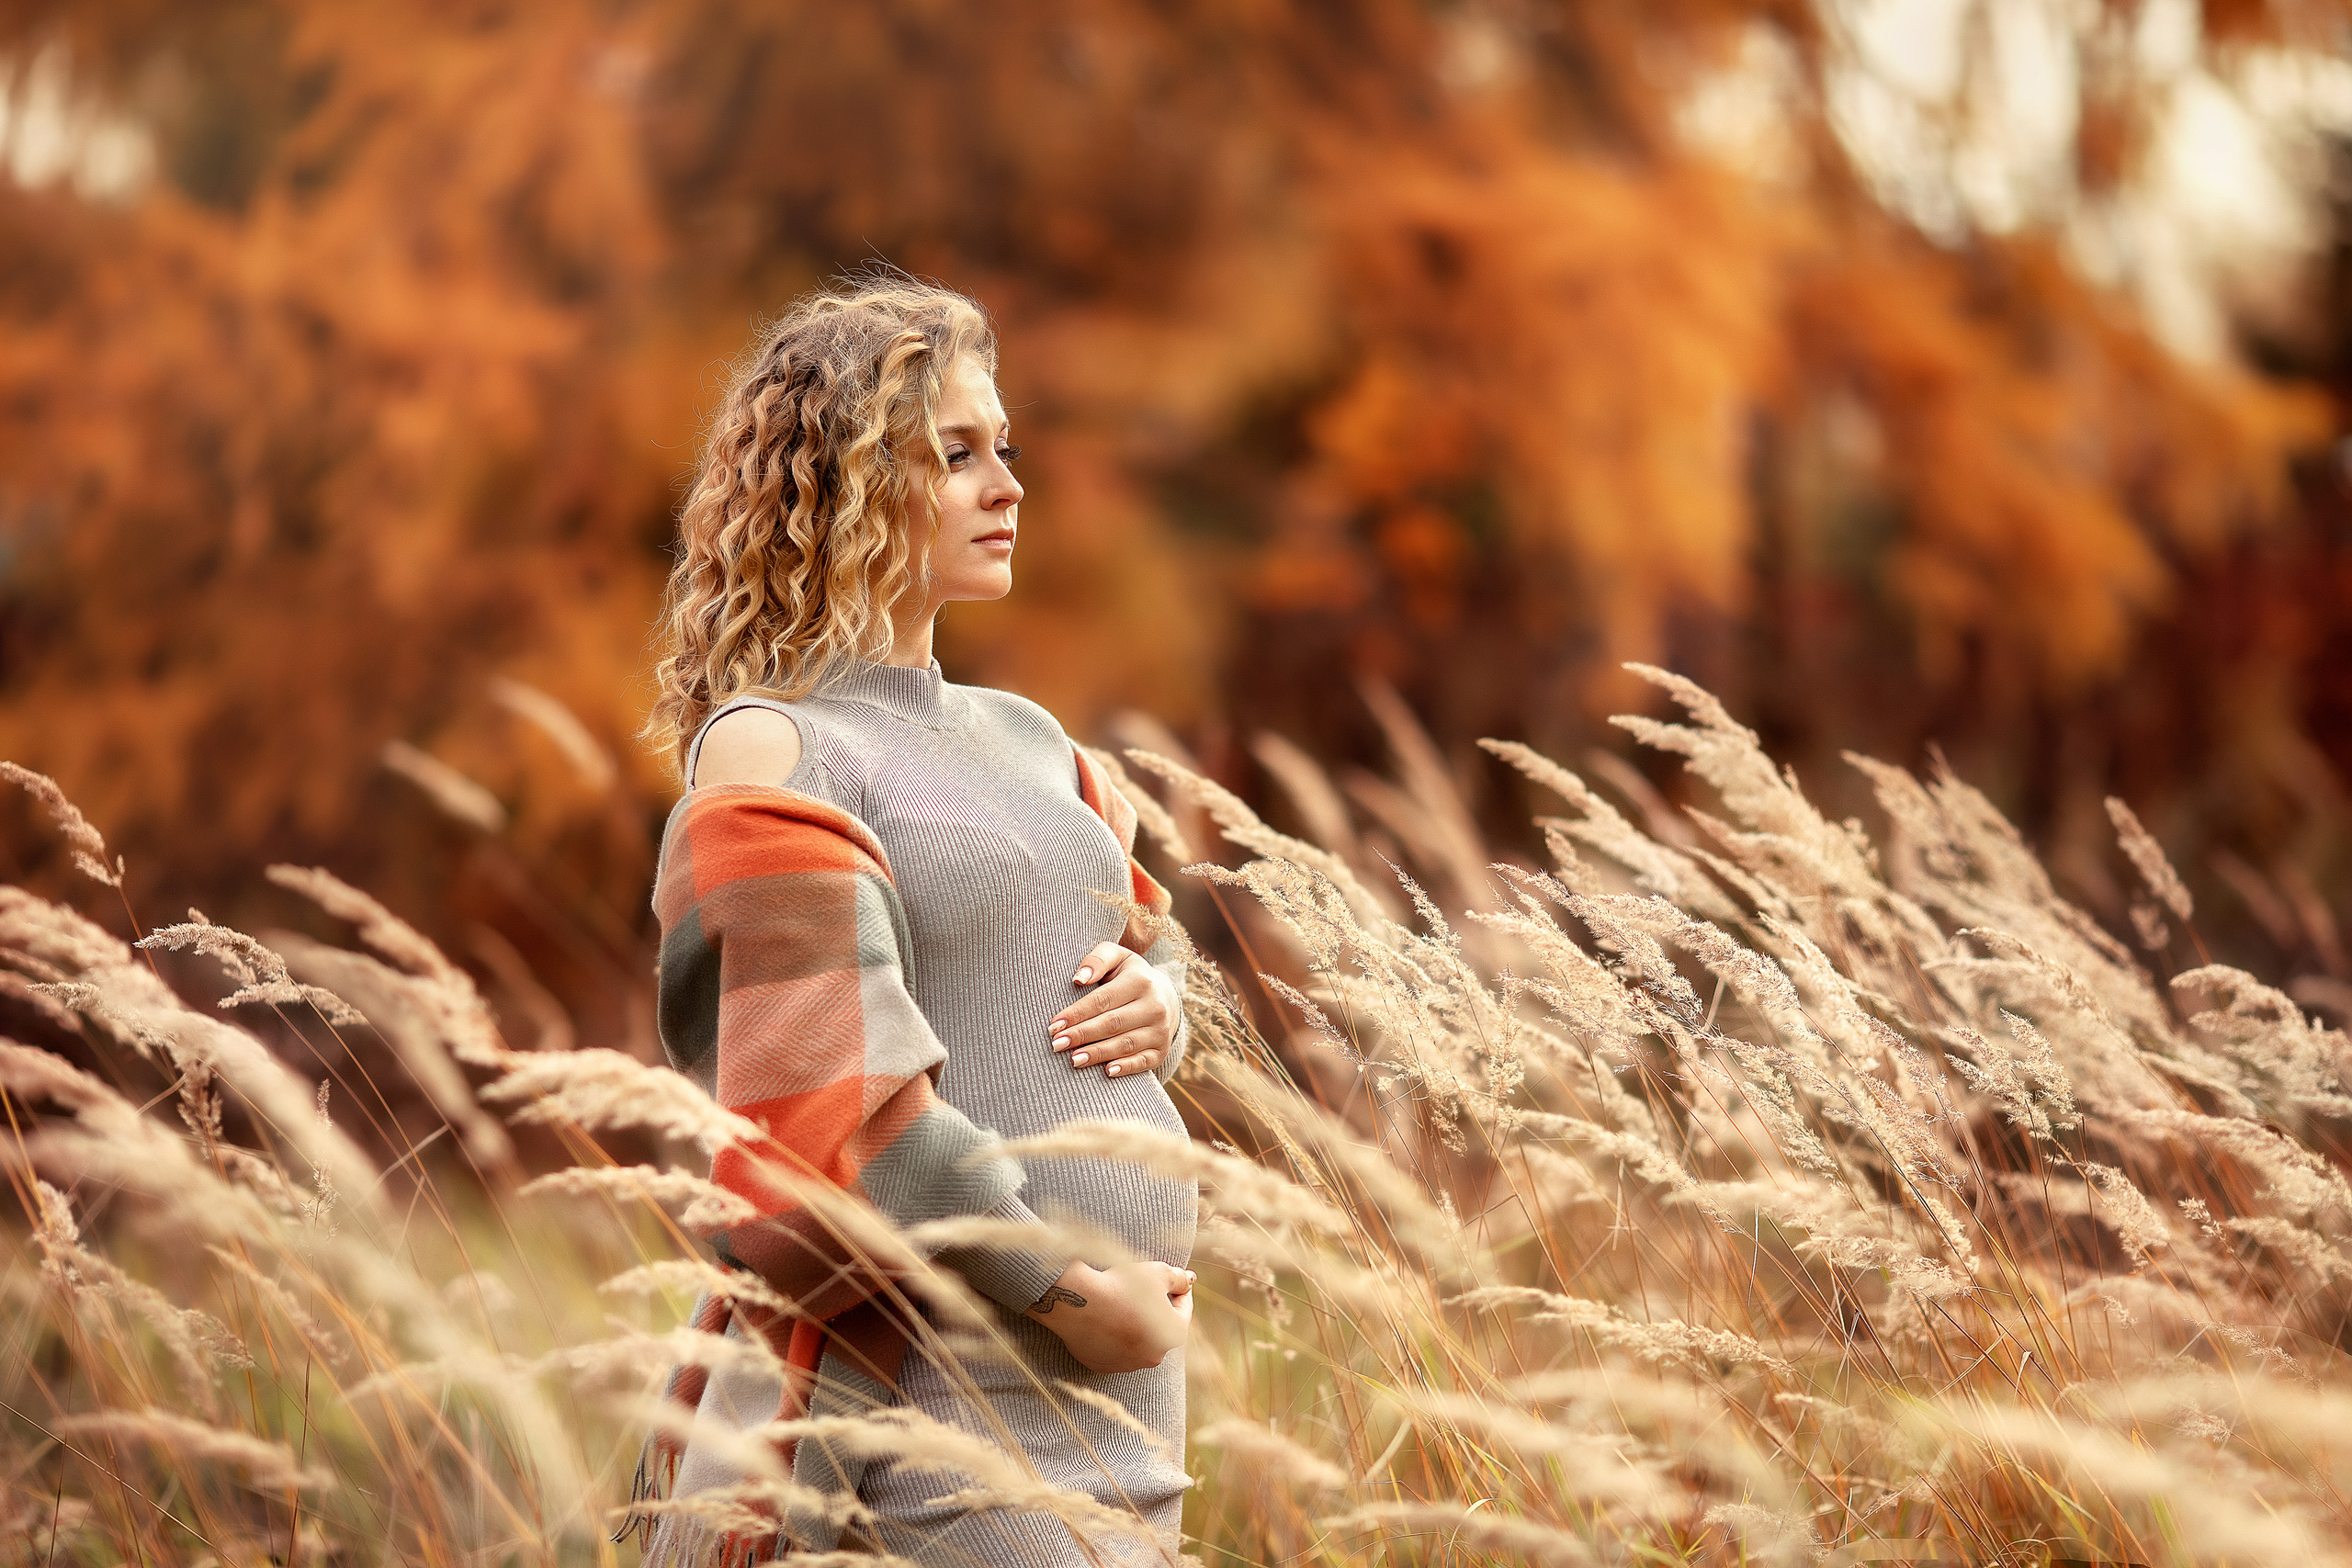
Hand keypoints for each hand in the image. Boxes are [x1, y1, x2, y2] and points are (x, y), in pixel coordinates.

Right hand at [1025, 1260, 1193, 1373]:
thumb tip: (1190, 1280)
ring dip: (1134, 1325)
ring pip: (1137, 1341)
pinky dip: (1112, 1337)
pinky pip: (1113, 1349)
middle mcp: (1154, 1356)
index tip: (1168, 1278)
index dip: (1177, 1289)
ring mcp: (1127, 1365)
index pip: (1183, 1308)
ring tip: (1120, 1303)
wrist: (1077, 1299)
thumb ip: (1179, 1278)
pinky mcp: (1103, 1366)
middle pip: (1161, 1328)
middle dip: (1155, 1309)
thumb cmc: (1122, 1283)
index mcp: (1174, 1335)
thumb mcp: (1157, 1272)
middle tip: (1141, 1289)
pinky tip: (1104, 1318)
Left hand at [1050, 942, 1176, 1078]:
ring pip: (1125, 1044)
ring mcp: (1161, 1030)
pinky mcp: (1161, 1050)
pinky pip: (1143, 1062)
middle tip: (1057, 1045)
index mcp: (1141, 981)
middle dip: (1082, 1035)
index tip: (1054, 1025)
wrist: (1165, 997)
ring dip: (1098, 1054)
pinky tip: (1107, 1072)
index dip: (1076, 1013)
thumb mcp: (1117, 957)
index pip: (1103, 1000)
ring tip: (1073, 1060)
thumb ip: (1097, 960)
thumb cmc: (1129, 976)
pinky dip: (1126, 1068)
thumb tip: (1078, 979)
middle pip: (1112, 1024)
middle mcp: (1155, 1006)